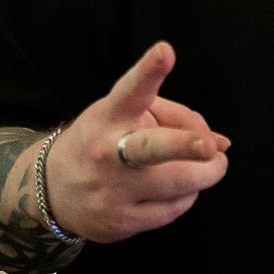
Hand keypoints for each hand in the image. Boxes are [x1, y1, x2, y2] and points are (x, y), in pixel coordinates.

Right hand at [46, 41, 229, 242]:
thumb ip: (176, 118)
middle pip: (152, 149)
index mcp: (111, 115)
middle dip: (184, 146)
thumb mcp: (130, 114)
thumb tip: (222, 144)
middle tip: (210, 146)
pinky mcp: (122, 222)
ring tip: (212, 164)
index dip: (149, 71)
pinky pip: (173, 209)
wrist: (51, 188)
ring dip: (208, 172)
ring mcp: (114, 190)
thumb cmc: (104, 139)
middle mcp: (109, 152)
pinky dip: (187, 195)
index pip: (131, 90)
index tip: (165, 52)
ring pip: (177, 184)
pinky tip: (178, 187)